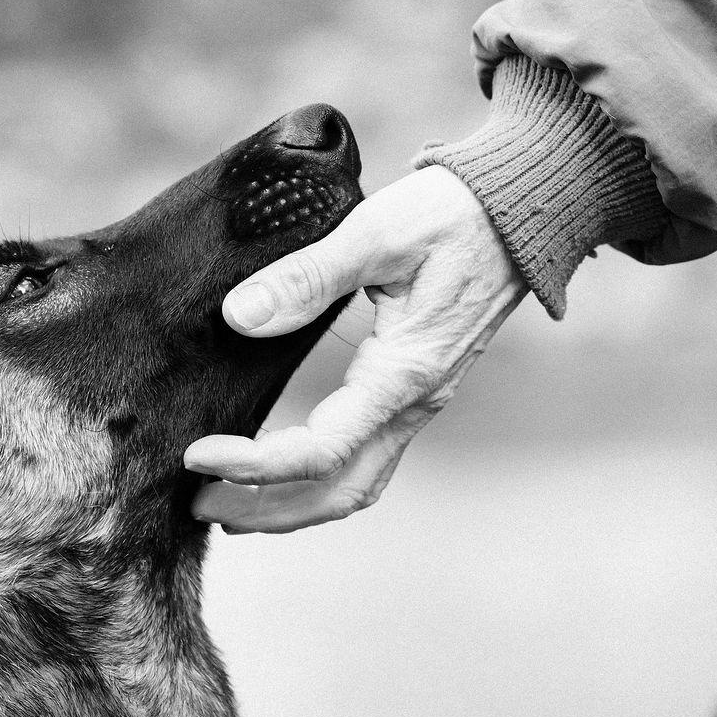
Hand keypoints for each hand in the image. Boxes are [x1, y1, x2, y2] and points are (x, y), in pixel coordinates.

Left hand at [185, 166, 525, 531]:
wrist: (520, 207)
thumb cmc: (451, 213)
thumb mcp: (375, 231)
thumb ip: (307, 277)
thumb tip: (239, 316)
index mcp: (404, 373)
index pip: (320, 452)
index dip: (252, 465)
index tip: (196, 453)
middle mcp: (416, 401)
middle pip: (339, 493)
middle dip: (266, 509)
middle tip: (197, 503)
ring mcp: (420, 400)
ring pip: (357, 484)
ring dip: (292, 504)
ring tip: (227, 503)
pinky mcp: (417, 388)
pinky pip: (367, 458)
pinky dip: (318, 478)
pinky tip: (280, 467)